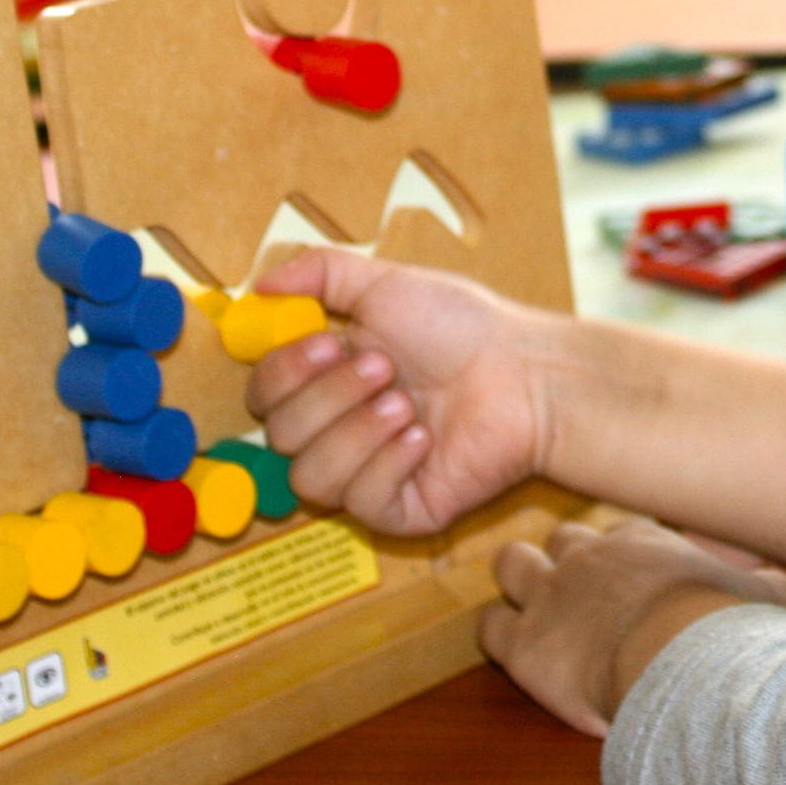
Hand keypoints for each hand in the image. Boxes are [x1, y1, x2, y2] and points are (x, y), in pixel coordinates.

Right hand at [246, 250, 558, 535]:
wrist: (528, 373)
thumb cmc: (465, 329)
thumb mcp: (387, 285)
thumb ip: (318, 274)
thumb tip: (258, 283)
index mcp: (328, 380)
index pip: (264, 393)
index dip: (285, 371)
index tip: (331, 341)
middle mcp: (340, 429)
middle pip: (278, 435)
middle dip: (330, 396)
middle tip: (386, 368)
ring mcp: (367, 474)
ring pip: (310, 477)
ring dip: (356, 432)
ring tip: (409, 405)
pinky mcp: (400, 510)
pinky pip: (360, 503)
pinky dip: (389, 464)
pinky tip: (426, 438)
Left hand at [481, 519, 785, 735]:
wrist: (678, 660)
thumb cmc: (721, 628)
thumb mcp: (761, 594)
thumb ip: (766, 582)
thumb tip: (785, 580)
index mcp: (642, 543)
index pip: (620, 533)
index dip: (621, 554)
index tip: (631, 577)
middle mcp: (589, 558)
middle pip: (560, 538)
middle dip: (562, 559)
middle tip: (574, 590)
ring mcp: (550, 595)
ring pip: (511, 563)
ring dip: (518, 582)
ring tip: (530, 606)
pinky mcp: (524, 643)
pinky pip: (489, 627)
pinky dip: (497, 635)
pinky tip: (512, 650)